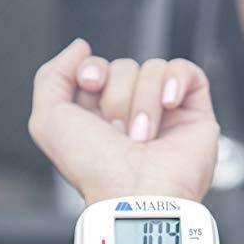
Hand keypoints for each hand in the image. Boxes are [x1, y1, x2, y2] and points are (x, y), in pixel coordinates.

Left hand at [29, 39, 219, 203]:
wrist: (135, 195)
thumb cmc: (94, 168)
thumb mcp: (48, 122)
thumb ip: (51, 77)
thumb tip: (82, 47)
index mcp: (99, 118)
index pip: (98, 70)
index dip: (93, 70)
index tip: (90, 84)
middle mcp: (131, 116)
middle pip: (125, 68)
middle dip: (117, 96)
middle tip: (119, 132)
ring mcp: (165, 116)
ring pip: (153, 70)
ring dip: (143, 101)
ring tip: (143, 137)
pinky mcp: (195, 116)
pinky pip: (187, 71)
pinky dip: (176, 81)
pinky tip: (168, 105)